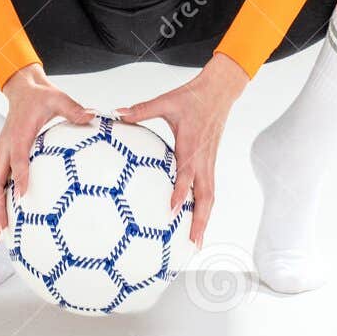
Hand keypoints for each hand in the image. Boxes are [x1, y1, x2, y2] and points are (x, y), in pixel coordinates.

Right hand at [0, 64, 93, 237]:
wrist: (22, 90)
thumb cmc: (41, 97)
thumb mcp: (58, 98)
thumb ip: (73, 109)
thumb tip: (92, 116)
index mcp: (18, 135)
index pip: (17, 159)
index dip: (20, 177)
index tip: (23, 197)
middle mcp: (5, 147)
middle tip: (3, 230)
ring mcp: (1, 154)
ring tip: (0, 235)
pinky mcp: (3, 159)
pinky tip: (5, 221)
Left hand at [113, 54, 249, 248]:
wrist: (219, 91)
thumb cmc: (193, 97)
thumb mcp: (166, 102)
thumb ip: (141, 110)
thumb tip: (117, 113)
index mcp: (191, 146)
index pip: (187, 174)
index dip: (180, 193)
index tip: (172, 211)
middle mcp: (203, 158)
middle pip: (205, 196)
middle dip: (200, 221)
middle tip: (192, 244)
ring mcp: (209, 162)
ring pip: (210, 196)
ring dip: (205, 219)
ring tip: (197, 241)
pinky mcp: (210, 162)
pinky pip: (209, 188)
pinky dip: (205, 207)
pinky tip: (198, 219)